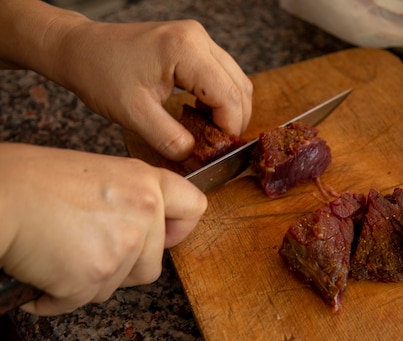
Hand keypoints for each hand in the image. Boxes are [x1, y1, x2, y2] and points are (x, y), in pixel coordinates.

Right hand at [0, 143, 206, 315]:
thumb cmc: (30, 180)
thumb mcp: (97, 174)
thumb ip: (130, 199)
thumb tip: (143, 226)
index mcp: (146, 183)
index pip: (194, 208)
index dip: (180, 229)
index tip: (166, 236)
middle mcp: (144, 214)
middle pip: (152, 265)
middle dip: (121, 267)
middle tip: (85, 247)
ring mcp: (122, 248)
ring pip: (116, 286)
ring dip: (88, 280)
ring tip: (58, 252)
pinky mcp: (93, 277)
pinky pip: (80, 302)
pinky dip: (57, 296)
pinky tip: (41, 271)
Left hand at [52, 18, 252, 160]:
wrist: (81, 50)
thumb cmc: (100, 74)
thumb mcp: (133, 113)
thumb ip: (168, 138)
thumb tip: (195, 157)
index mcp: (185, 50)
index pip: (229, 96)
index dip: (230, 129)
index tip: (220, 152)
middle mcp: (198, 38)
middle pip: (240, 87)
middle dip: (234, 122)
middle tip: (218, 148)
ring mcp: (198, 38)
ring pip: (236, 80)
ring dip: (230, 110)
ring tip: (211, 134)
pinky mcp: (194, 45)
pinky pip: (223, 75)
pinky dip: (220, 99)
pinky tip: (204, 116)